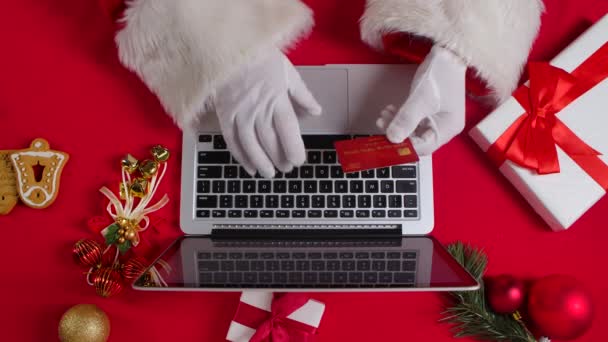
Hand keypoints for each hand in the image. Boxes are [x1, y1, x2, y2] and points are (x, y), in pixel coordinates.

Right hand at [214, 49, 321, 177]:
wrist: (227, 47)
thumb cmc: (259, 57)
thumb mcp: (287, 71)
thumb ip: (302, 94)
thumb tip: (316, 111)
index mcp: (276, 98)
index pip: (287, 130)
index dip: (293, 148)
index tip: (299, 160)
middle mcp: (258, 109)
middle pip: (270, 141)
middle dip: (280, 158)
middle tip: (286, 168)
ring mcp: (239, 113)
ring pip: (251, 145)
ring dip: (261, 162)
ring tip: (270, 173)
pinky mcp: (224, 115)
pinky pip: (232, 141)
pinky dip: (241, 156)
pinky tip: (249, 167)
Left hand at [376, 45, 465, 154]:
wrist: (448, 52)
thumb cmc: (439, 75)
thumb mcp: (420, 99)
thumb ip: (406, 120)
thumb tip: (392, 138)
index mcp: (448, 128)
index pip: (424, 147)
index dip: (404, 147)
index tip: (386, 142)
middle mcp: (444, 127)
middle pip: (418, 140)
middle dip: (398, 134)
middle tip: (381, 125)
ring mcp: (437, 119)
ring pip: (413, 130)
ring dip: (397, 124)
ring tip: (383, 115)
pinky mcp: (430, 111)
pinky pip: (413, 120)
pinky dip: (401, 117)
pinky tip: (390, 110)